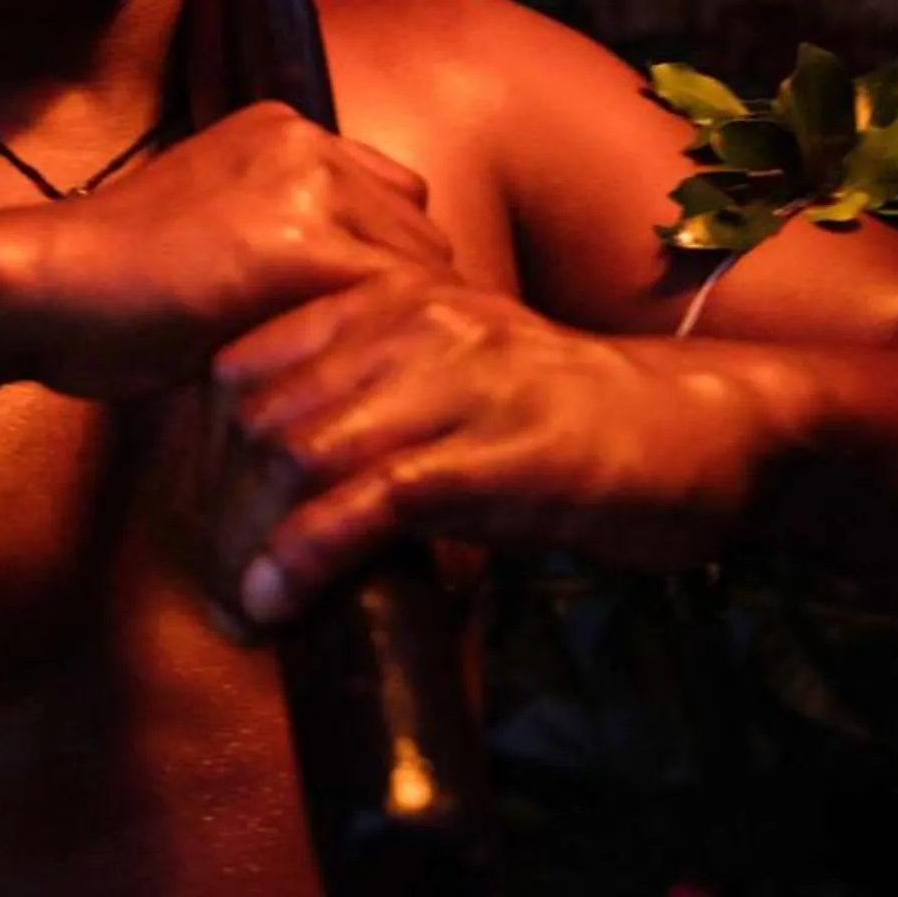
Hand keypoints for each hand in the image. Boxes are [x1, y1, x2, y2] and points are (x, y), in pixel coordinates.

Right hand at [8, 102, 455, 402]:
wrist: (42, 289)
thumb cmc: (108, 289)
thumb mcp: (206, 237)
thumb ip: (274, 244)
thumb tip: (342, 305)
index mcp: (280, 131)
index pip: (390, 200)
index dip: (391, 273)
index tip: (384, 342)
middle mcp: (304, 142)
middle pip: (418, 230)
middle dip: (413, 304)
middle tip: (403, 381)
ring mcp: (307, 187)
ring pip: (420, 268)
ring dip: (411, 334)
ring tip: (398, 401)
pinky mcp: (303, 246)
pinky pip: (392, 305)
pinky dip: (391, 358)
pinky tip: (376, 406)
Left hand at [205, 281, 787, 630]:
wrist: (698, 428)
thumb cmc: (566, 415)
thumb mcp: (451, 376)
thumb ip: (368, 392)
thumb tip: (271, 462)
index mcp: (391, 294)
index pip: (248, 356)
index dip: (205, 442)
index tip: (200, 513)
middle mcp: (410, 322)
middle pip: (259, 410)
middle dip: (217, 502)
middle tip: (213, 578)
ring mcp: (450, 384)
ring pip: (299, 454)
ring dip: (249, 540)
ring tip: (237, 604)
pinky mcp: (488, 455)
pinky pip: (364, 502)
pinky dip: (304, 556)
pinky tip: (277, 599)